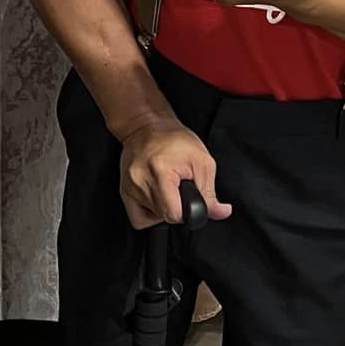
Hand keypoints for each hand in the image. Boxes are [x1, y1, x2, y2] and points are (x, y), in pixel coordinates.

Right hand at [116, 117, 231, 228]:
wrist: (147, 126)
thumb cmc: (174, 139)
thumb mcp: (202, 161)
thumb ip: (211, 192)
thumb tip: (221, 212)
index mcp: (160, 171)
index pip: (175, 213)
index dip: (188, 210)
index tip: (190, 198)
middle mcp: (140, 180)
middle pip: (165, 217)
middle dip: (177, 207)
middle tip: (179, 188)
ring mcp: (129, 187)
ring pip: (153, 217)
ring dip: (164, 208)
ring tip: (167, 188)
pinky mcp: (123, 191)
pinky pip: (138, 219)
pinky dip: (150, 214)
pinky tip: (156, 199)